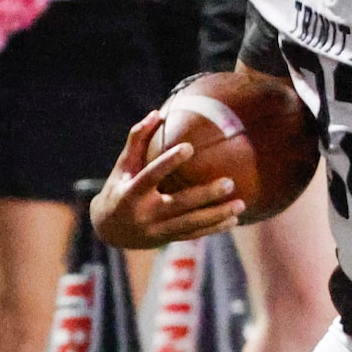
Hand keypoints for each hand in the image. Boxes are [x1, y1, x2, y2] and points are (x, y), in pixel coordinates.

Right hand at [91, 111, 241, 249]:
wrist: (109, 229)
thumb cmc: (119, 188)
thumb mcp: (123, 166)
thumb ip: (138, 140)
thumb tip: (156, 113)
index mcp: (131, 192)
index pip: (151, 175)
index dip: (168, 162)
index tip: (189, 146)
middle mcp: (144, 213)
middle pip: (179, 204)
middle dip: (205, 195)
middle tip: (230, 182)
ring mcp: (157, 229)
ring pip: (191, 223)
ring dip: (217, 215)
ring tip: (241, 204)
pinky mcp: (166, 238)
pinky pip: (194, 234)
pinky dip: (214, 228)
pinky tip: (235, 220)